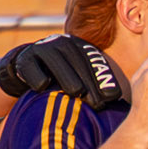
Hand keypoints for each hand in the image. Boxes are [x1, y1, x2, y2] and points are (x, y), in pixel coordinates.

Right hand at [0, 35, 121, 108]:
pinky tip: (44, 88)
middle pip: (78, 64)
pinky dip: (39, 80)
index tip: (113, 98)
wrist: (25, 69)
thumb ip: (99, 84)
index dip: (104, 79)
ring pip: (57, 64)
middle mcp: (63, 44)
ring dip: (67, 79)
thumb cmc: (62, 79)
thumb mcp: (82, 77)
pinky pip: (34, 70)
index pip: (96, 63)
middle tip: (98, 104)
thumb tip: (122, 102)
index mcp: (81, 48)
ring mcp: (42, 49)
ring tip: (76, 93)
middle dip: (89, 84)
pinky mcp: (24, 59)